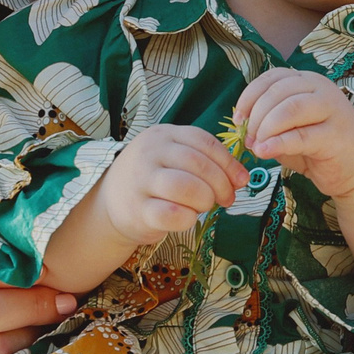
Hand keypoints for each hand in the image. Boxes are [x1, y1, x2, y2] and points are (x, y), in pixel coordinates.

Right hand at [99, 123, 244, 244]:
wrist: (111, 202)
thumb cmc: (153, 179)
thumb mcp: (174, 159)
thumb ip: (206, 162)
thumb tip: (242, 178)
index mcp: (163, 134)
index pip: (204, 142)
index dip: (228, 163)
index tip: (240, 181)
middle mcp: (150, 153)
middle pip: (198, 164)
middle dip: (221, 184)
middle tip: (226, 199)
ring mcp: (141, 181)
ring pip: (186, 186)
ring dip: (205, 199)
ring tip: (204, 206)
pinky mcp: (138, 210)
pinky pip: (172, 214)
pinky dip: (188, 218)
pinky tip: (188, 218)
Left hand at [234, 68, 353, 199]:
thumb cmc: (321, 148)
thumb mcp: (289, 130)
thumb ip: (269, 122)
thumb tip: (243, 127)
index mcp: (308, 82)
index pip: (272, 78)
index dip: (249, 96)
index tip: (238, 119)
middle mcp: (321, 89)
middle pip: (278, 92)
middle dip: (256, 116)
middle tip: (248, 138)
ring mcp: (332, 110)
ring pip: (289, 108)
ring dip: (265, 128)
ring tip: (257, 146)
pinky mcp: (336, 135)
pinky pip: (301, 136)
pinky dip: (278, 143)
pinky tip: (265, 152)